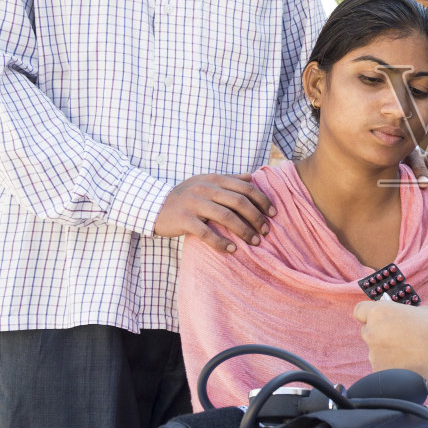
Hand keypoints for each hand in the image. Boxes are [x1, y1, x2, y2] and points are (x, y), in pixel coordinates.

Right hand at [154, 173, 274, 252]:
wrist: (153, 206)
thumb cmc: (185, 196)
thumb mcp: (206, 182)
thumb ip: (229, 179)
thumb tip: (253, 176)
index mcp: (214, 179)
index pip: (246, 187)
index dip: (263, 200)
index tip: (273, 214)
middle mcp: (205, 188)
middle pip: (239, 202)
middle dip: (257, 217)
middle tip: (266, 231)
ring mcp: (194, 204)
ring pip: (226, 217)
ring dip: (244, 231)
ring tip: (255, 242)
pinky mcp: (184, 220)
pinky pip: (207, 233)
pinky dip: (222, 243)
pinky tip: (232, 250)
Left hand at [353, 298, 427, 391]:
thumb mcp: (421, 311)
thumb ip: (402, 313)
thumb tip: (398, 317)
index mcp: (380, 313)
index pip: (360, 310)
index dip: (370, 314)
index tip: (379, 318)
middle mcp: (372, 333)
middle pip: (368, 331)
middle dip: (380, 333)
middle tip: (401, 337)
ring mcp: (374, 355)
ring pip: (376, 351)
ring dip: (388, 352)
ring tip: (411, 354)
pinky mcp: (380, 374)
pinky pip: (383, 367)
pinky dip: (393, 367)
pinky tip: (410, 366)